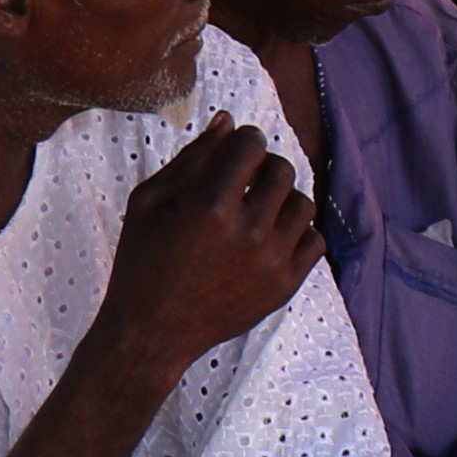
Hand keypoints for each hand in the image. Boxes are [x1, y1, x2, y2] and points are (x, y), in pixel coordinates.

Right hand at [87, 117, 322, 381]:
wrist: (152, 334)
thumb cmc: (142, 263)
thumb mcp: (149, 202)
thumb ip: (192, 159)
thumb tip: (228, 121)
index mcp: (211, 207)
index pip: (250, 145)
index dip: (242, 140)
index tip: (235, 150)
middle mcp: (248, 233)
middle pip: (282, 171)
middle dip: (263, 166)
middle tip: (244, 181)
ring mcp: (271, 262)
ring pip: (303, 204)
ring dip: (282, 199)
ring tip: (256, 210)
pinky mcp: (284, 287)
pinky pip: (314, 241)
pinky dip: (297, 233)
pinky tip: (270, 237)